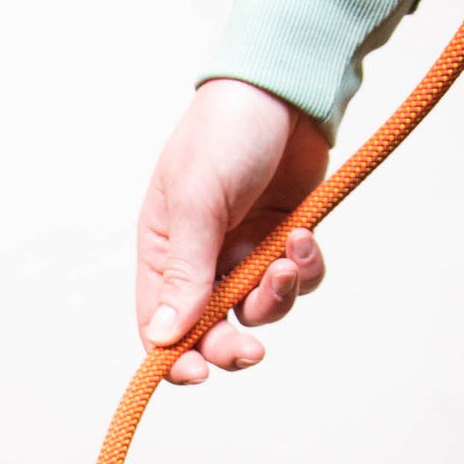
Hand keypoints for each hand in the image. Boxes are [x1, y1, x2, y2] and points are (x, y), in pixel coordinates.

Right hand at [136, 79, 329, 382]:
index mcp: (163, 256)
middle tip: (250, 351)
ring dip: (275, 300)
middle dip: (230, 346)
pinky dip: (305, 271)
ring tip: (286, 262)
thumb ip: (185, 274)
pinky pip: (296, 283)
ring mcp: (244, 256)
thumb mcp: (196, 203)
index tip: (197, 374)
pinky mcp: (283, 245)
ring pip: (257, 312)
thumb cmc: (223, 134)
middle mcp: (201, 264)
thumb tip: (164, 337)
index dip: (173, 358)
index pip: (158, 326)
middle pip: (209, 333)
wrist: (283, 88)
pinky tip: (303, 237)